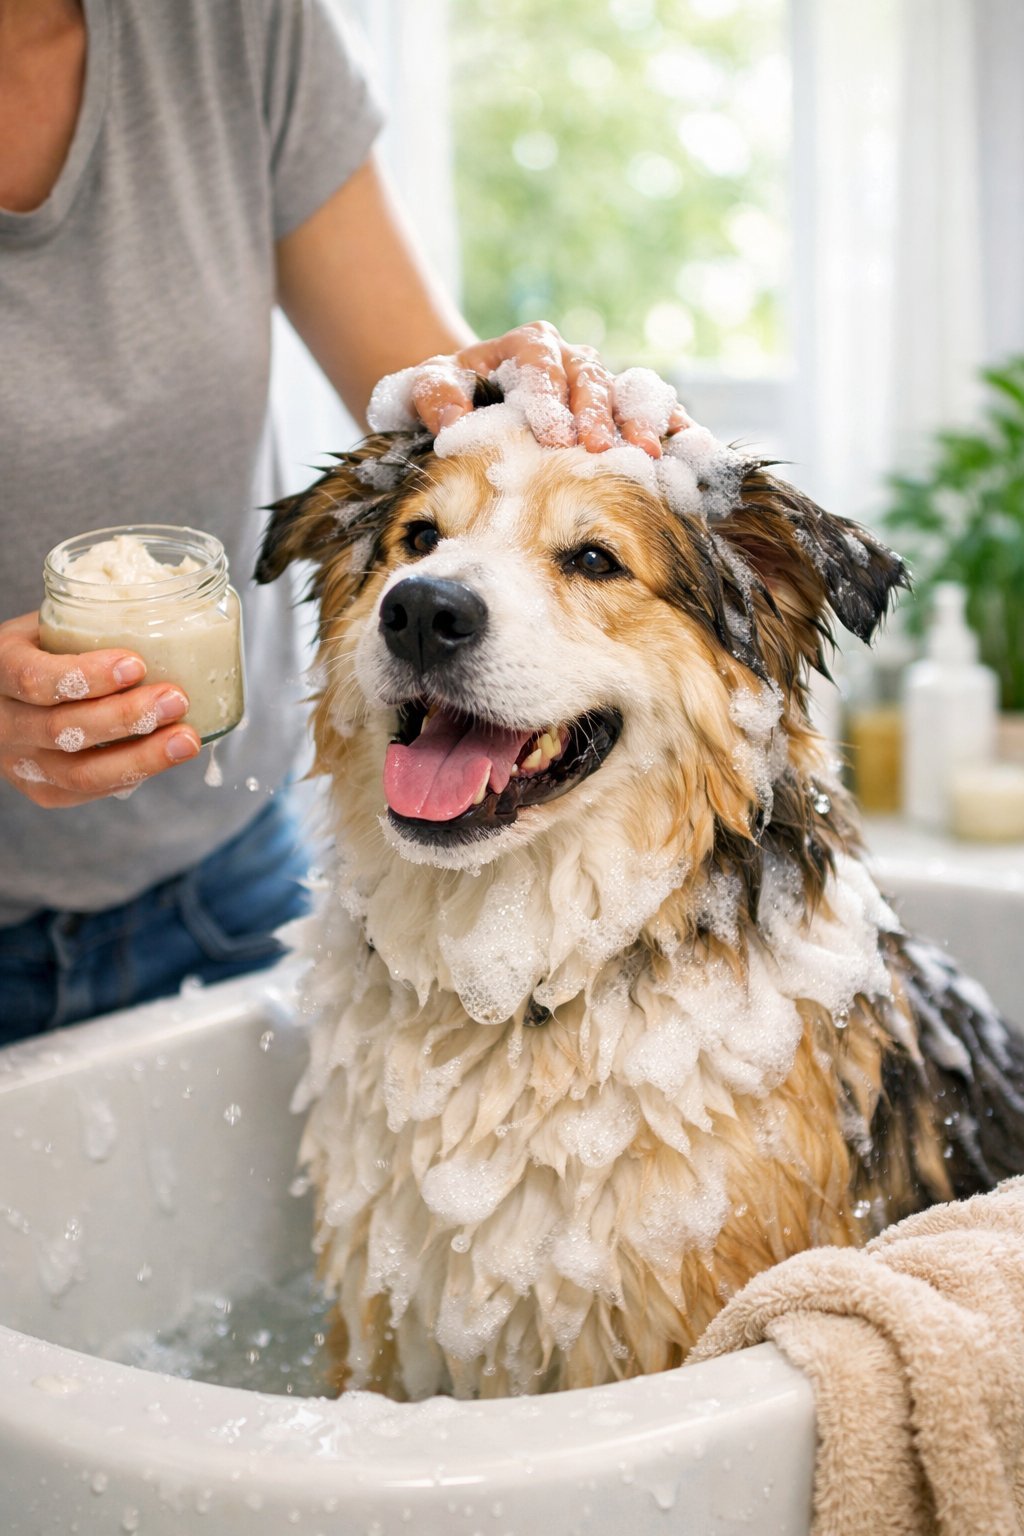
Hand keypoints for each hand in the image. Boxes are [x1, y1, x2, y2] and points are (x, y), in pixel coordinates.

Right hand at [0, 613, 200, 806]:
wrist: (10, 698)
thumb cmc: (46, 652)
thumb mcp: (52, 628)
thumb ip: (91, 628)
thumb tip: (166, 623)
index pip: (35, 679)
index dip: (86, 676)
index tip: (136, 664)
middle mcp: (3, 722)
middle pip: (62, 730)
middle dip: (126, 716)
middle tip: (177, 699)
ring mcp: (19, 763)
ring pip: (81, 772)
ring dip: (141, 757)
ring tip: (186, 739)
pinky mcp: (43, 790)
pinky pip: (91, 791)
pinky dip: (134, 774)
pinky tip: (167, 755)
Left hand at [403, 321, 692, 456]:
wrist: (476, 398)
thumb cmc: (454, 394)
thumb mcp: (431, 387)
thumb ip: (437, 398)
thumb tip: (453, 421)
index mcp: (530, 345)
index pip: (543, 366)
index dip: (550, 399)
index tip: (553, 435)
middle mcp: (572, 358)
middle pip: (592, 380)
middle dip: (599, 415)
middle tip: (601, 449)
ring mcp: (601, 383)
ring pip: (628, 395)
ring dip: (641, 423)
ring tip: (649, 455)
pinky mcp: (621, 408)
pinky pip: (654, 414)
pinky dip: (673, 430)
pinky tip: (690, 452)